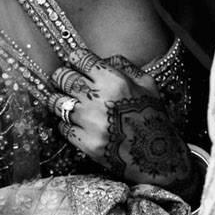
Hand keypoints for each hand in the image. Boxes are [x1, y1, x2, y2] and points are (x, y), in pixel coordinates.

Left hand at [48, 61, 194, 191]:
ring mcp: (89, 122)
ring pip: (57, 102)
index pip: (80, 59)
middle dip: (62, 77)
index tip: (75, 62)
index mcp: (114, 81)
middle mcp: (98, 99)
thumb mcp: (148, 84)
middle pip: (63, 78)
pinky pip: (62, 127)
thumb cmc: (153, 117)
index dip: (75, 59)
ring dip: (60, 100)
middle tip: (65, 80)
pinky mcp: (85, 142)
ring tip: (67, 102)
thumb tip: (101, 60)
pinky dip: (66, 123)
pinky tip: (77, 123)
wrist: (157, 155)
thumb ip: (124, 67)